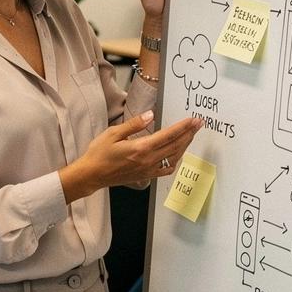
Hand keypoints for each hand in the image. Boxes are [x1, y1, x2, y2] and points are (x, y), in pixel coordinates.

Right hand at [60, 111, 202, 203]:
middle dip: (189, 134)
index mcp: (141, 148)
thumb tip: (151, 114)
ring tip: (190, 136)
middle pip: (175, 146)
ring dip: (184, 146)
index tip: (194, 120)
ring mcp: (148, 170)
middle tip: (199, 124)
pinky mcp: (146, 176)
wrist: (91, 175)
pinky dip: (175, 160)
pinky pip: (166, 169)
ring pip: (173, 158)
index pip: (168, 136)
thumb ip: (134, 124)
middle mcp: (148, 160)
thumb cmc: (99, 153)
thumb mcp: (113, 133)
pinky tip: (177, 154)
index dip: (183, 127)